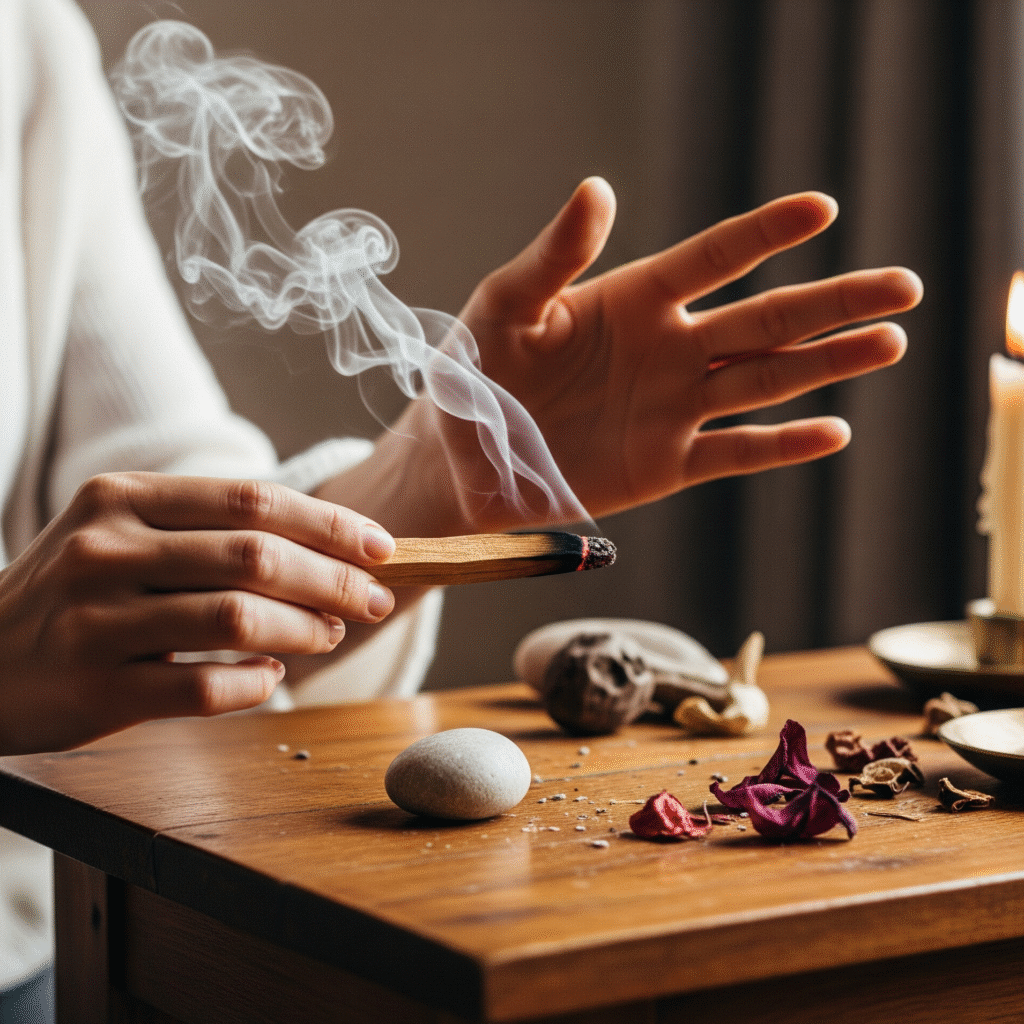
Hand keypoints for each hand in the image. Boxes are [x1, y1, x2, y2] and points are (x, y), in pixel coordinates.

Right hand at [0, 473, 395, 752]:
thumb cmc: (74, 591)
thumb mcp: (122, 533)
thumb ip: (209, 531)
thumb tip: (326, 548)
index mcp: (122, 497)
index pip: (252, 499)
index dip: (330, 523)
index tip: (382, 545)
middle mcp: (104, 548)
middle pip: (255, 556)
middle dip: (334, 578)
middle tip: (374, 599)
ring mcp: (96, 620)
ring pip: (238, 618)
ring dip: (305, 628)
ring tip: (331, 633)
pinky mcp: (96, 689)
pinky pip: (206, 687)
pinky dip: (257, 682)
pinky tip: (272, 676)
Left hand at [367, 181, 921, 533]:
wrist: (465, 459)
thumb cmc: (477, 373)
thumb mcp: (506, 305)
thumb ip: (554, 256)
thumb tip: (597, 189)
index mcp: (634, 300)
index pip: (713, 259)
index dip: (764, 234)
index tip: (822, 209)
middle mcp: (669, 349)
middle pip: (764, 319)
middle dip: (832, 302)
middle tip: (902, 287)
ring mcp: (674, 408)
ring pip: (765, 380)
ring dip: (826, 365)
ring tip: (890, 342)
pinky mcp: (666, 464)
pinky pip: (733, 453)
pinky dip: (781, 447)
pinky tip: (834, 433)